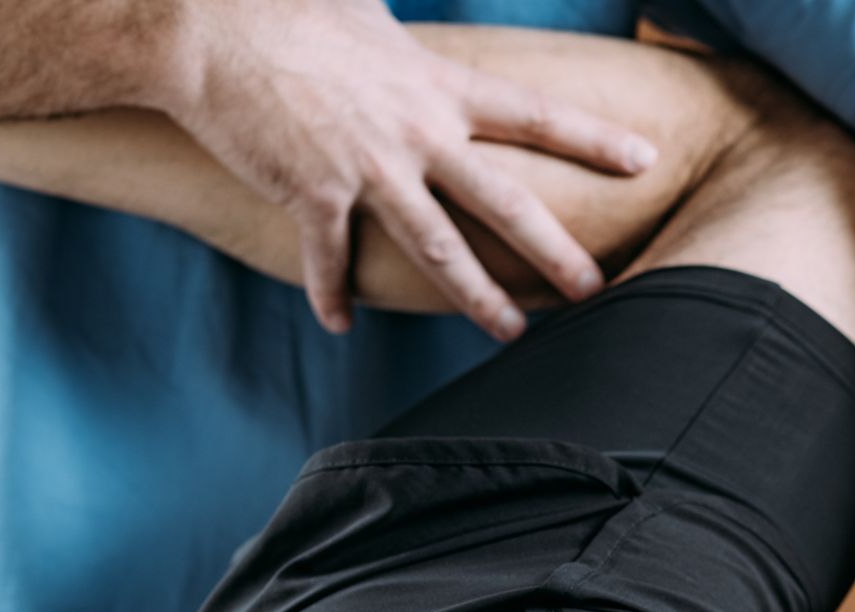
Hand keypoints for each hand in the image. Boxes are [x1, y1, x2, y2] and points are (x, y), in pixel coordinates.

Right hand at [155, 0, 655, 336]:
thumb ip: (403, 38)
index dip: (594, 138)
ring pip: (440, 249)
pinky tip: (341, 323)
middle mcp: (416, 132)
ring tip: (512, 335)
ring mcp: (369, 168)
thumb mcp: (368, 11)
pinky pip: (333, 259)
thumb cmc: (286, 8)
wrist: (209, 26)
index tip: (645, 160)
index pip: (534, 115)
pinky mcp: (314, 194)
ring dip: (479, 299)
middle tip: (598, 290)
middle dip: (557, 251)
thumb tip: (404, 30)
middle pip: (506, 201)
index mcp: (437, 85)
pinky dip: (335, 294)